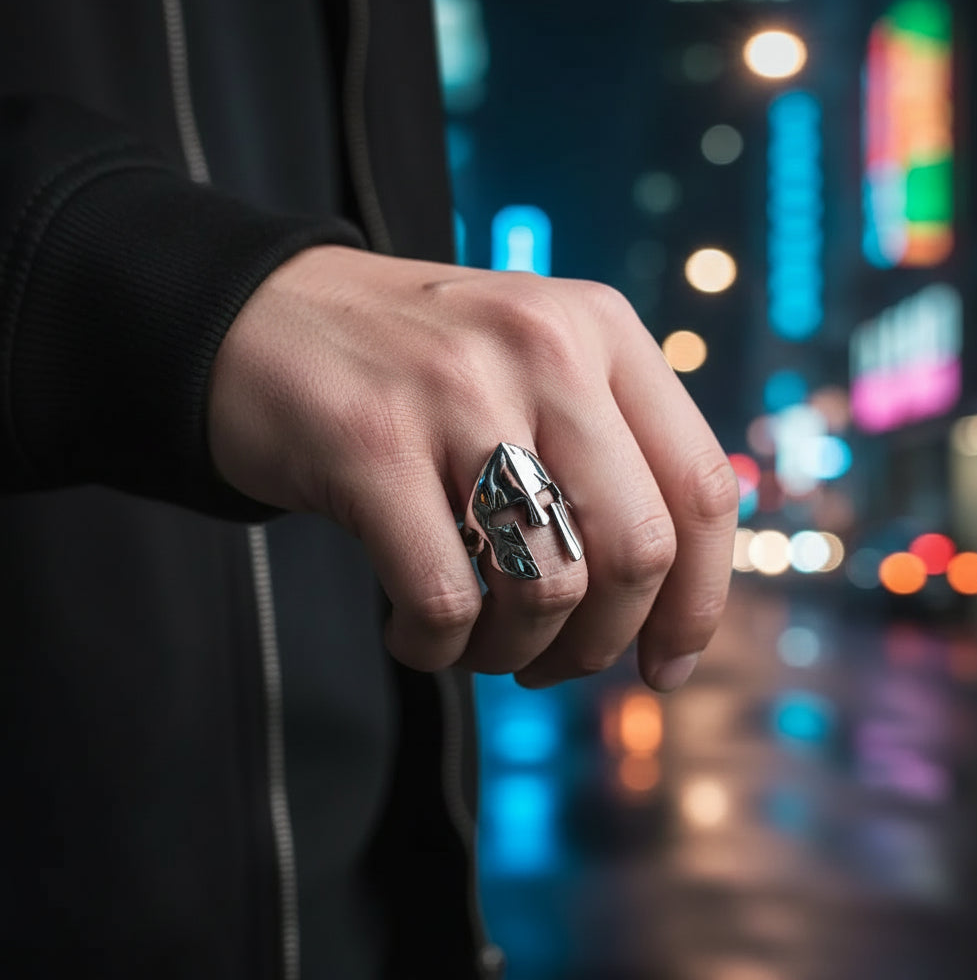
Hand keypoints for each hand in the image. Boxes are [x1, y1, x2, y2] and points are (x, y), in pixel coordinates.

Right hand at [208, 245, 737, 690]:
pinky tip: (409, 629)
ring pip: (546, 588)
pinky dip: (434, 646)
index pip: (703, 489)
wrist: (268, 314)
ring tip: (474, 640)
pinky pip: (442, 599)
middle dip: (599, 643)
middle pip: (637, 552)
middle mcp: (545, 346)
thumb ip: (608, 455)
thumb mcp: (532, 370)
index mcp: (601, 330)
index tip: (662, 668)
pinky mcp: (369, 441)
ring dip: (513, 652)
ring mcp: (456, 388)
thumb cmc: (417, 371)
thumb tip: (667, 608)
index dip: (696, 604)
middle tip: (548, 662)